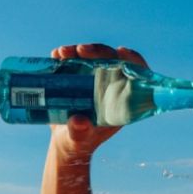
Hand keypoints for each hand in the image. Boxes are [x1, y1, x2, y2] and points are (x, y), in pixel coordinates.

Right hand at [48, 43, 148, 158]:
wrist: (64, 141)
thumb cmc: (79, 143)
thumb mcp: (80, 140)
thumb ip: (81, 133)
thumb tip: (80, 122)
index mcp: (122, 100)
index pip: (136, 75)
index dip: (133, 61)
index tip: (120, 52)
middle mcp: (111, 85)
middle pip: (112, 60)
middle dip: (99, 51)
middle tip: (81, 50)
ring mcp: (95, 79)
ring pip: (92, 57)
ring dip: (78, 51)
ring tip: (62, 52)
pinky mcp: (78, 76)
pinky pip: (74, 60)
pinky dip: (66, 55)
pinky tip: (56, 54)